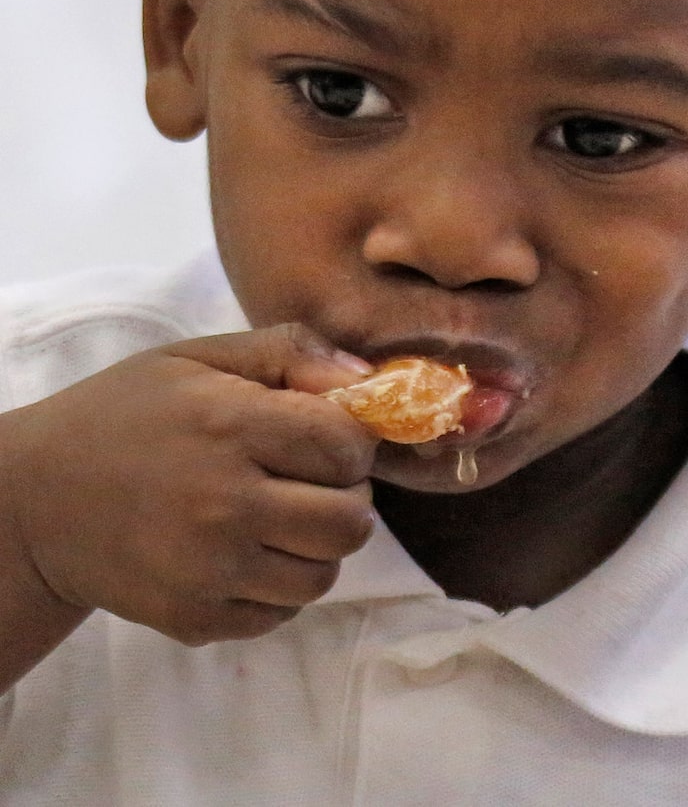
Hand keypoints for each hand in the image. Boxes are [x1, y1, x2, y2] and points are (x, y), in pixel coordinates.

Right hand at [1, 323, 377, 646]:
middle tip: (314, 483)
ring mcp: (208, 571)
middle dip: (348, 499)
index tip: (328, 441)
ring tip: (281, 518)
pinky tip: (247, 553)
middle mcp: (223, 505)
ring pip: (324, 577)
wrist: (36, 502)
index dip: (353, 444)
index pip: (346, 448)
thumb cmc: (126, 416)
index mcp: (229, 427)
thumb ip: (289, 353)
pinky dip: (278, 586)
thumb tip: (367, 379)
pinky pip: (281, 614)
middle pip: (351, 523)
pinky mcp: (194, 619)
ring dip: (318, 547)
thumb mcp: (198, 359)